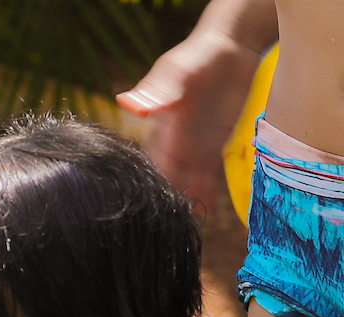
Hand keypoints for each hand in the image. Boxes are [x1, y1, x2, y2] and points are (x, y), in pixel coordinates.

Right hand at [118, 29, 261, 213]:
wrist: (231, 47)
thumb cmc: (200, 54)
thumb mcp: (177, 71)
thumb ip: (157, 91)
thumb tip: (127, 104)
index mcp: (163, 129)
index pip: (151, 164)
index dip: (149, 185)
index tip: (144, 208)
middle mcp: (177, 142)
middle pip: (168, 179)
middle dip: (167, 201)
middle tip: (166, 227)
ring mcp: (196, 146)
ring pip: (189, 182)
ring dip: (188, 202)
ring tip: (186, 227)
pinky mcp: (216, 145)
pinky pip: (210, 175)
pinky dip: (208, 193)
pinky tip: (208, 212)